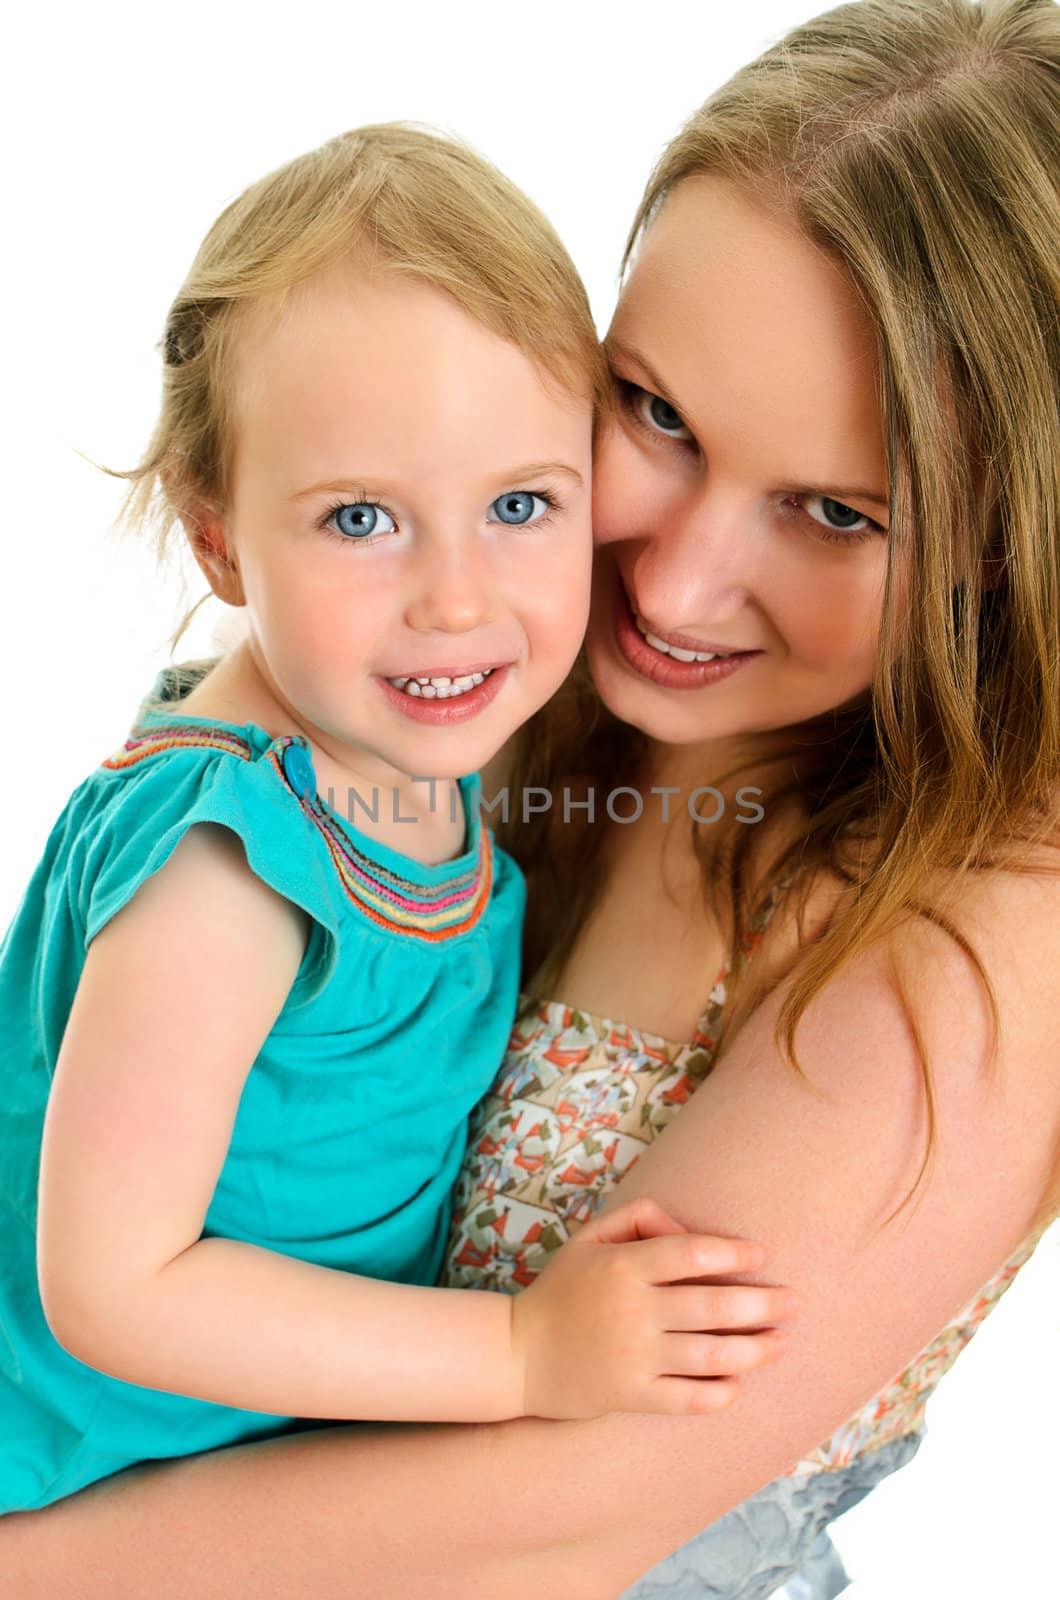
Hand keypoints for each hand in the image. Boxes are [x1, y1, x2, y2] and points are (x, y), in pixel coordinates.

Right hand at [509, 1195, 794, 1418]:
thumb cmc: (562, 1290)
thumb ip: (639, 1219)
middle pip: (713, 1305)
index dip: (732, 1252)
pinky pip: (688, 1398)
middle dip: (763, 1303)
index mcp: (623, 1266)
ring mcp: (633, 1357)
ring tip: (784, 1342)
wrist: (518, 1354)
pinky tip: (741, 1384)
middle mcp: (633, 1310)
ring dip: (756, 1349)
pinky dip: (720, 1393)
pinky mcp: (631, 1396)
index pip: (691, 1253)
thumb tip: (687, 1227)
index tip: (760, 1255)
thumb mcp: (589, 1238)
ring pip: (710, 1354)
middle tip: (795, 1302)